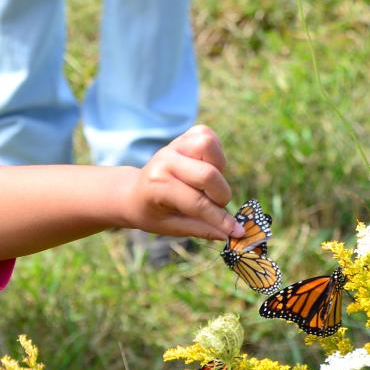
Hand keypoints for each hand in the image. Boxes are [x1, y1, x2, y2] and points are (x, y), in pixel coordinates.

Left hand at [123, 125, 242, 240]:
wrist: (131, 192)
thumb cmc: (151, 212)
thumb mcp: (170, 227)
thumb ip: (201, 229)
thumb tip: (232, 233)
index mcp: (157, 185)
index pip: (197, 203)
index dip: (220, 219)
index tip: (237, 231)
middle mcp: (164, 161)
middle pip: (208, 174)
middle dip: (220, 195)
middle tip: (216, 205)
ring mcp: (173, 146)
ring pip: (208, 145)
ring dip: (218, 168)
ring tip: (208, 184)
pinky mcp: (183, 136)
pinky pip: (208, 136)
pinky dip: (214, 153)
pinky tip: (207, 168)